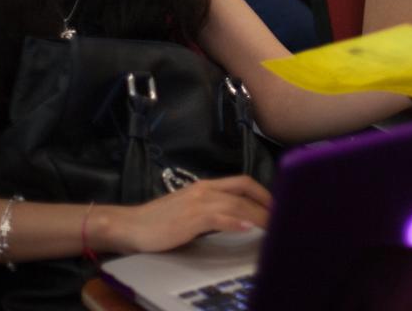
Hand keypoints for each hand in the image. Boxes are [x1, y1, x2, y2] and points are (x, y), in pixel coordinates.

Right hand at [109, 175, 272, 253]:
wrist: (130, 225)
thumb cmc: (159, 221)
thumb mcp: (190, 209)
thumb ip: (212, 209)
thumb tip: (236, 218)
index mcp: (205, 186)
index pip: (242, 182)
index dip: (262, 192)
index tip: (276, 204)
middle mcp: (204, 190)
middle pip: (244, 191)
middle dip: (266, 203)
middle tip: (281, 216)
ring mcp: (197, 203)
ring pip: (235, 204)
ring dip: (257, 215)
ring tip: (272, 226)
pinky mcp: (189, 219)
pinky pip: (217, 217)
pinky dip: (234, 222)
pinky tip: (246, 228)